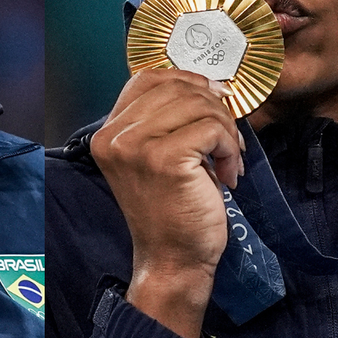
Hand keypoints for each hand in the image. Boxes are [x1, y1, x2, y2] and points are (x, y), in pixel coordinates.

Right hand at [90, 69, 243, 337]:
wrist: (173, 260)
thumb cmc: (172, 209)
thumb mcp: (158, 155)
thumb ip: (167, 118)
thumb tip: (209, 83)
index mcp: (107, 132)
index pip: (148, 78)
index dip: (188, 82)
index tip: (214, 105)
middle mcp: (114, 136)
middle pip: (178, 88)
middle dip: (214, 109)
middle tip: (227, 142)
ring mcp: (136, 147)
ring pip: (199, 105)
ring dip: (226, 131)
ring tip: (227, 160)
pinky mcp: (165, 160)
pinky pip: (212, 129)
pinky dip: (230, 148)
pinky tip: (228, 174)